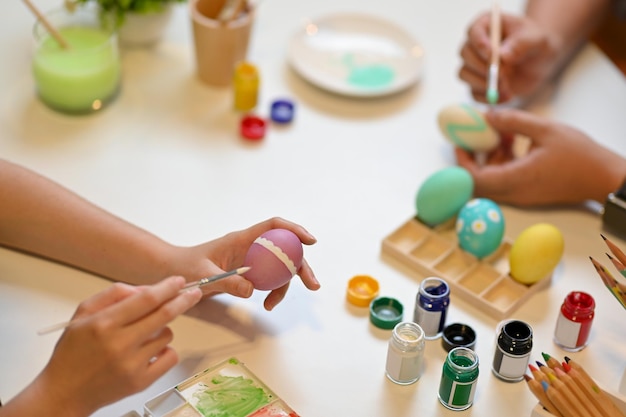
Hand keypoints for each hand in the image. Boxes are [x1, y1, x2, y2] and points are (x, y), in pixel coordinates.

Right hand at [27, 277, 201, 416]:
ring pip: (167, 335)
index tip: (178, 281)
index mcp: (104, 324)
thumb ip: (113, 295)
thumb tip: (145, 289)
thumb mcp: (83, 314)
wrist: (64, 392)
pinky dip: (165, 350)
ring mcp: (132, 365)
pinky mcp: (141, 382)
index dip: (167, 287)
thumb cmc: (73, 352)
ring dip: (163, 328)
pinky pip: (170, 357)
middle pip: (164, 315)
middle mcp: (120, 344)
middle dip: (183, 299)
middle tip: (193, 292)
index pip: (146, 299)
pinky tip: (151, 350)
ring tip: (143, 334)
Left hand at [168, 217, 319, 310]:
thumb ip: (226, 281)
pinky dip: (272, 291)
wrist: (173, 271)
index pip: (273, 226)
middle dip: (301, 265)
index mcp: (241, 239)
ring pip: (280, 267)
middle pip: (284, 249)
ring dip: (286, 284)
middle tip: (312, 284)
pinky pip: (269, 279)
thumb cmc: (184, 267)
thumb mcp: (202, 275)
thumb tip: (251, 290)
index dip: (294, 230)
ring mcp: (251, 259)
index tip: (309, 241)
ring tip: (273, 304)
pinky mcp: (249, 272)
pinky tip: (266, 304)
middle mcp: (250, 246)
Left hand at [454, 108, 625, 205]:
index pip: (473, 178)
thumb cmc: (581, 156)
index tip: (460, 141)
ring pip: (490, 180)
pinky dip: (501, 161)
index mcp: (516, 179)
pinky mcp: (527, 192)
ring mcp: (520, 195)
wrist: (604, 178)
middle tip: (473, 136)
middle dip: (472, 158)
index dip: (462, 160)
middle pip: (477, 181)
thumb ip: (513, 121)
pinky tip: (512, 140)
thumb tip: (487, 114)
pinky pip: (504, 179)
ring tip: (500, 132)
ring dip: (488, 157)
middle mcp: (514, 192)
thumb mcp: (545, 130)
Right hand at [459, 11, 559, 103]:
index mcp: (487, 25)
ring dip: (484, 84)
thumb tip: (502, 56)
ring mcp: (474, 65)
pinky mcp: (477, 83)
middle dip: (483, 67)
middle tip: (503, 75)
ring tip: (507, 88)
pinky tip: (505, 97)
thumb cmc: (536, 44)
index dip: (479, 43)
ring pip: (464, 74)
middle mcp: (475, 44)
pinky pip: (472, 92)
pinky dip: (486, 98)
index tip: (492, 54)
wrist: (539, 62)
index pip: (473, 31)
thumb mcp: (536, 39)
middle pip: (465, 54)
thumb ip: (521, 44)